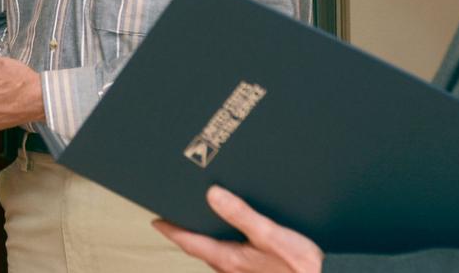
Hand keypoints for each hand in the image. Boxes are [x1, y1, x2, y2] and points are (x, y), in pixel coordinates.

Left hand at [152, 186, 322, 272]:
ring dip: (207, 243)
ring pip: (217, 258)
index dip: (171, 230)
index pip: (190, 242)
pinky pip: (232, 262)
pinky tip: (236, 242)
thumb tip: (212, 194)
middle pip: (201, 251)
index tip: (156, 221)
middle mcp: (231, 270)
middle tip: (177, 220)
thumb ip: (241, 214)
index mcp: (229, 258)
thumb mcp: (271, 234)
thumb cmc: (302, 267)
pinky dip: (226, 249)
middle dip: (189, 235)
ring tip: (203, 227)